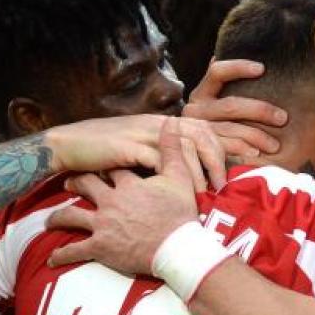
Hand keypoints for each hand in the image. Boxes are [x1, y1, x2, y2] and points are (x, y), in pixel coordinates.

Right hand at [45, 114, 227, 189]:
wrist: (67, 145)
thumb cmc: (102, 150)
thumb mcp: (137, 146)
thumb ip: (161, 151)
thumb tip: (189, 166)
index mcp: (161, 122)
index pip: (204, 125)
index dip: (228, 139)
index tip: (248, 155)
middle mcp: (156, 124)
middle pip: (201, 132)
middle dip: (222, 155)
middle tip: (230, 180)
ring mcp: (143, 134)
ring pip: (185, 146)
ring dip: (201, 170)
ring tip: (210, 191)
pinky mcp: (129, 148)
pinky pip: (160, 161)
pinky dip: (174, 176)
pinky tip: (182, 192)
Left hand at [47, 118, 200, 270]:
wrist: (178, 249)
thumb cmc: (180, 215)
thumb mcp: (179, 178)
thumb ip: (172, 149)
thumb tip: (171, 122)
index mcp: (128, 185)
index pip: (111, 170)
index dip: (104, 167)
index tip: (99, 166)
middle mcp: (110, 202)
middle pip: (85, 185)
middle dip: (75, 183)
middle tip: (68, 183)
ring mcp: (102, 224)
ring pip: (71, 216)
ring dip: (58, 217)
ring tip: (51, 220)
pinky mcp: (100, 248)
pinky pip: (74, 250)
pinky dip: (62, 255)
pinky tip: (52, 259)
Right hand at [184, 58, 283, 154]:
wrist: (195, 159)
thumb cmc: (222, 126)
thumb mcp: (221, 103)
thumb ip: (225, 84)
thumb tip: (232, 57)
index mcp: (202, 93)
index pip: (218, 72)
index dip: (239, 67)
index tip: (262, 68)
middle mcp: (195, 109)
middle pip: (231, 105)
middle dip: (260, 110)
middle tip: (283, 118)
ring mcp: (196, 130)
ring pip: (230, 129)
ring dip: (256, 136)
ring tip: (275, 145)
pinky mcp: (198, 150)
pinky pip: (223, 148)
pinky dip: (241, 150)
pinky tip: (256, 154)